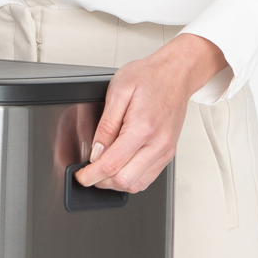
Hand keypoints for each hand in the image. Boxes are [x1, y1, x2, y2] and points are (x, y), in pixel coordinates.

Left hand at [73, 34, 228, 192]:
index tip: (80, 176)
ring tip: (104, 169)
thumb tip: (96, 151)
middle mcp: (157, 143)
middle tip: (89, 172)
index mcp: (142, 128)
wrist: (176, 73)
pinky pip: (147, 179)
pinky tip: (120, 166)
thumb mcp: (118, 91)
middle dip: (101, 182)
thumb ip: (106, 125)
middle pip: (124, 181)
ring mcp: (165, 151)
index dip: (90, 175)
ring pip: (136, 184)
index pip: (111, 165)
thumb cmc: (150, 77)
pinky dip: (130, 179)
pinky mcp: (168, 153)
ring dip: (115, 183)